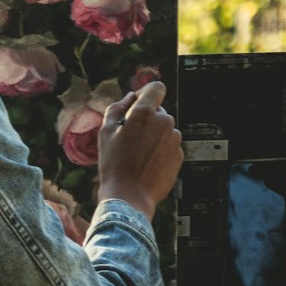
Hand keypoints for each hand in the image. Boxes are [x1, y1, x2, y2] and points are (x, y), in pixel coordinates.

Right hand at [96, 82, 182, 221]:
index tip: (138, 103)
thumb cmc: (114, 165)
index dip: (146, 93)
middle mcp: (164, 122)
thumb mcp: (105, 132)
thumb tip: (131, 97)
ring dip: (154, 136)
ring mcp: (174, 139)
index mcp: (144, 113)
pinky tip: (147, 164)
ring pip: (165, 129)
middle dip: (146, 120)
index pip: (156, 88)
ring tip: (138, 155)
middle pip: (158, 111)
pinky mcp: (179, 155)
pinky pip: (170, 146)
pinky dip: (160, 151)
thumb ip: (118, 107)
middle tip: (130, 139)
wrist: (129, 196)